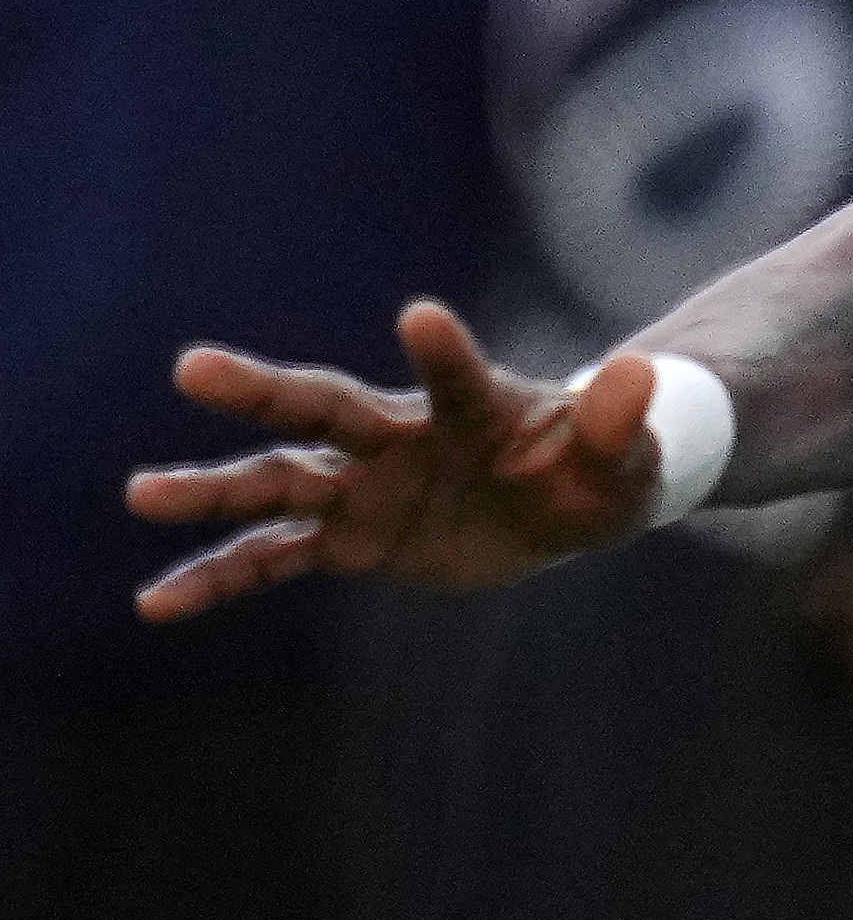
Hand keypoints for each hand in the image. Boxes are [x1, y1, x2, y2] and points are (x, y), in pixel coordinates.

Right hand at [130, 303, 684, 619]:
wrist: (563, 501)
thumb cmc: (597, 468)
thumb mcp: (624, 460)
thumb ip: (620, 425)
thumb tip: (642, 374)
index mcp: (473, 408)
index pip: (459, 380)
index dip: (445, 354)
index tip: (420, 317)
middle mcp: (398, 436)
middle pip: (323, 407)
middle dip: (263, 391)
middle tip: (193, 367)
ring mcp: (363, 487)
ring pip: (277, 481)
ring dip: (214, 490)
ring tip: (143, 492)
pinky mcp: (348, 540)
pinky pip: (272, 559)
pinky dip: (219, 578)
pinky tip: (156, 602)